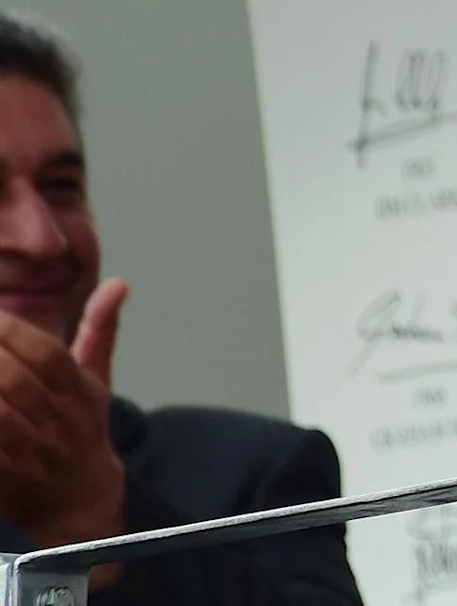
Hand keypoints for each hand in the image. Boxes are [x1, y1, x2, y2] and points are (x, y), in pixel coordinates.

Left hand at [0, 279, 125, 550]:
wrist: (79, 502)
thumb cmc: (83, 430)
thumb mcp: (96, 380)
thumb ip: (100, 329)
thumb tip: (118, 282)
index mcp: (79, 392)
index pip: (47, 355)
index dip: (13, 332)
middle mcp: (59, 422)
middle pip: (16, 382)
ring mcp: (32, 453)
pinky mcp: (6, 479)